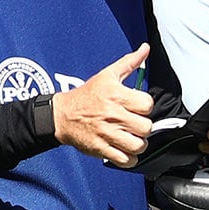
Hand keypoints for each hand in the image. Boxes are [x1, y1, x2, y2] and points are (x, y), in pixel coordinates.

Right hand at [53, 44, 153, 166]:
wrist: (61, 116)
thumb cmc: (86, 95)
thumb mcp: (107, 75)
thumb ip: (129, 62)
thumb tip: (145, 49)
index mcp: (116, 95)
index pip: (147, 105)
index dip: (145, 107)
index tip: (138, 107)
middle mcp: (113, 115)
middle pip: (146, 127)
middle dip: (143, 127)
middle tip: (135, 124)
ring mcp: (107, 134)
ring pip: (138, 145)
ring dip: (139, 144)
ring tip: (132, 138)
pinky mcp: (101, 149)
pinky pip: (125, 160)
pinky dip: (129, 159)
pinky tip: (125, 150)